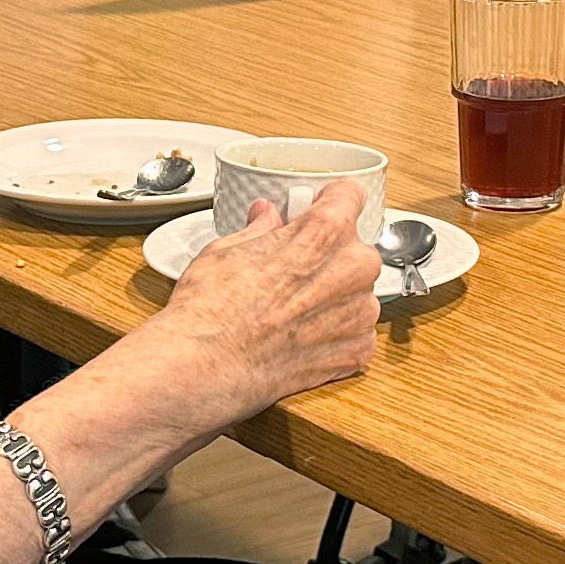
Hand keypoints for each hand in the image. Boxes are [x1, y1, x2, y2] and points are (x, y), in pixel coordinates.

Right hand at [150, 180, 382, 420]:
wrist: (205, 368)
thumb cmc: (211, 309)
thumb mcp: (227, 249)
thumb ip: (261, 230)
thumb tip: (267, 217)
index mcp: (325, 232)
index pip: (349, 196)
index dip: (330, 202)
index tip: (319, 212)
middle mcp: (353, 269)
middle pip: (354, 248)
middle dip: (328, 256)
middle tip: (293, 272)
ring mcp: (360, 313)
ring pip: (357, 292)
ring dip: (334, 297)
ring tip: (292, 312)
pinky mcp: (357, 351)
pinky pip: (357, 331)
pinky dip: (335, 333)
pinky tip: (301, 337)